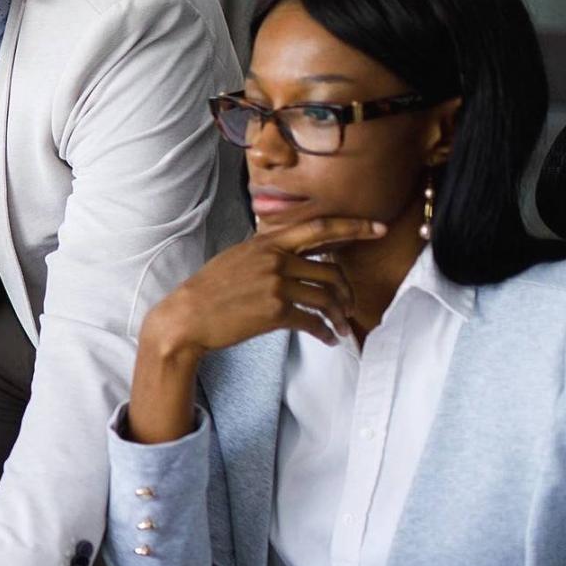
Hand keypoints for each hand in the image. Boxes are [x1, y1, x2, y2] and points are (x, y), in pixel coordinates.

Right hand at [144, 217, 385, 356]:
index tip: (378, 228)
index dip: (353, 226)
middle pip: (331, 268)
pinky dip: (324, 331)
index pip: (319, 227)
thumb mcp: (237, 257)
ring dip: (339, 314)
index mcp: (267, 241)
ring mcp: (276, 285)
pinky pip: (312, 321)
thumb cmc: (209, 289)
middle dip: (347, 289)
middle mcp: (275, 259)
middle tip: (351, 304)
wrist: (187, 316)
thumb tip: (293, 255)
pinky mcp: (275, 312)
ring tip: (341, 326)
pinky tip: (327, 338)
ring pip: (326, 296)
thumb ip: (267, 252)